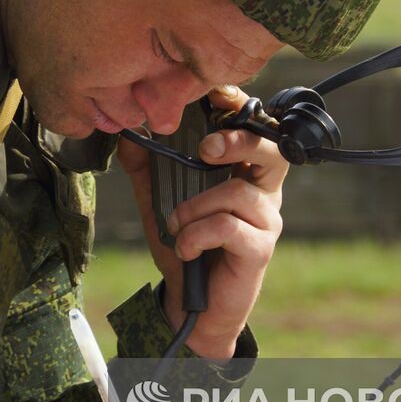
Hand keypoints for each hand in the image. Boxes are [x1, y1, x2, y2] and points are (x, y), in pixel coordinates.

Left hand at [116, 85, 288, 359]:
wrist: (190, 305)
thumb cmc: (185, 246)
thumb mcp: (158, 200)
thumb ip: (146, 165)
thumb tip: (128, 130)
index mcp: (244, 171)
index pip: (256, 128)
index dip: (241, 108)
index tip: (214, 96)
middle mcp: (263, 191)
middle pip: (272, 149)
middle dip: (238, 141)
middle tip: (205, 150)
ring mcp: (266, 220)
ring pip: (239, 192)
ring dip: (196, 207)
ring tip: (176, 225)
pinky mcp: (260, 248)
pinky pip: (228, 227)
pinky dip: (197, 234)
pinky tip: (185, 247)